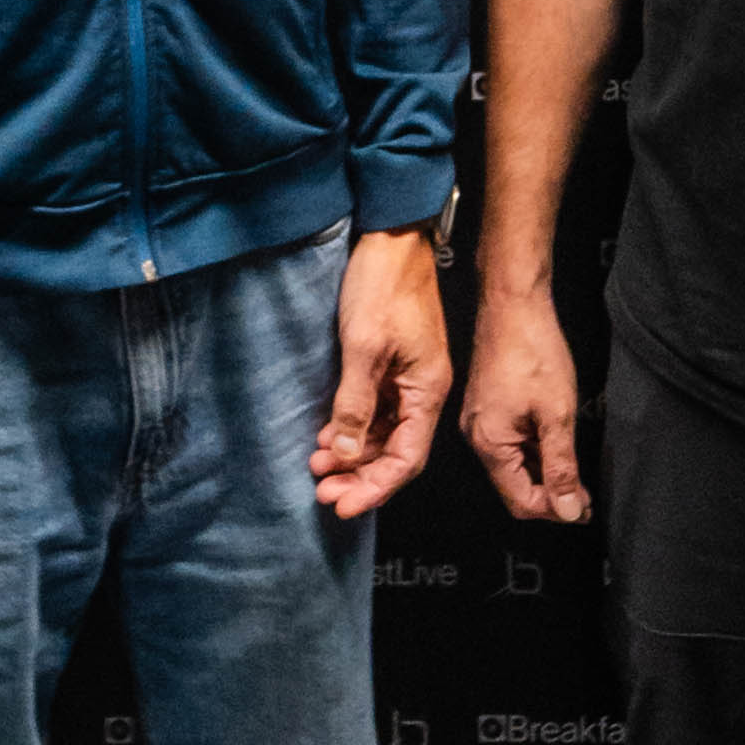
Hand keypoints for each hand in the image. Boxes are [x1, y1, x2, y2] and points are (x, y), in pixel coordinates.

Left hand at [314, 227, 449, 517]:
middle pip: (395, 452)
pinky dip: (352, 429)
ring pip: (383, 434)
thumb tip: (344, 453)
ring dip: (351, 454)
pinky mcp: (391, 366)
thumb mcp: (363, 347)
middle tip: (322, 492)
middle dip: (359, 477)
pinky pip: (375, 412)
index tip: (341, 505)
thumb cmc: (384, 286)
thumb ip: (355, 403)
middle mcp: (423, 391)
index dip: (374, 487)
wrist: (391, 239)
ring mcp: (408, 379)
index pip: (405, 458)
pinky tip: (325, 438)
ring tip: (317, 467)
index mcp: (428, 390)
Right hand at [462, 289, 590, 522]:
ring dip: (545, 474)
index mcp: (489, 443)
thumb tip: (566, 506)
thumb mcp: (557, 415)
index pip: (520, 500)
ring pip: (514, 465)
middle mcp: (478, 436)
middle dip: (551, 495)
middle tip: (583, 496)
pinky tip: (557, 446)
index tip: (580, 509)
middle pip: (515, 487)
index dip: (554, 510)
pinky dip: (536, 452)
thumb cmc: (530, 349)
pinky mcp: (488, 408)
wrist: (513, 305)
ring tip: (576, 472)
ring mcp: (482, 421)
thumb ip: (562, 466)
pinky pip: (511, 444)